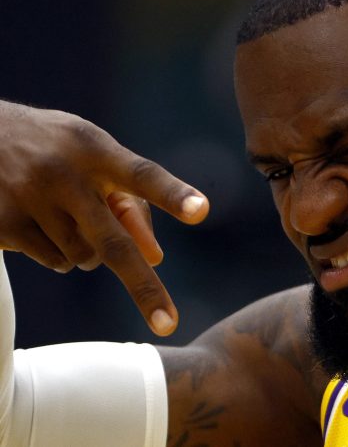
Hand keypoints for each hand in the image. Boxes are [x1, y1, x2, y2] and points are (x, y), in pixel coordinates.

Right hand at [0, 101, 208, 335]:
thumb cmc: (56, 149)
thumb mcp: (94, 158)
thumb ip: (130, 203)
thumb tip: (157, 258)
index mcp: (94, 150)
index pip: (141, 174)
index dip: (173, 194)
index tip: (202, 211)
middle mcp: (63, 174)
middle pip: (113, 242)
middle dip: (143, 287)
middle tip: (167, 325)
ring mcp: (29, 200)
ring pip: (86, 259)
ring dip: (90, 249)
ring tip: (68, 212)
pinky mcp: (2, 224)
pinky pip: (55, 261)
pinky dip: (60, 251)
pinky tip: (42, 218)